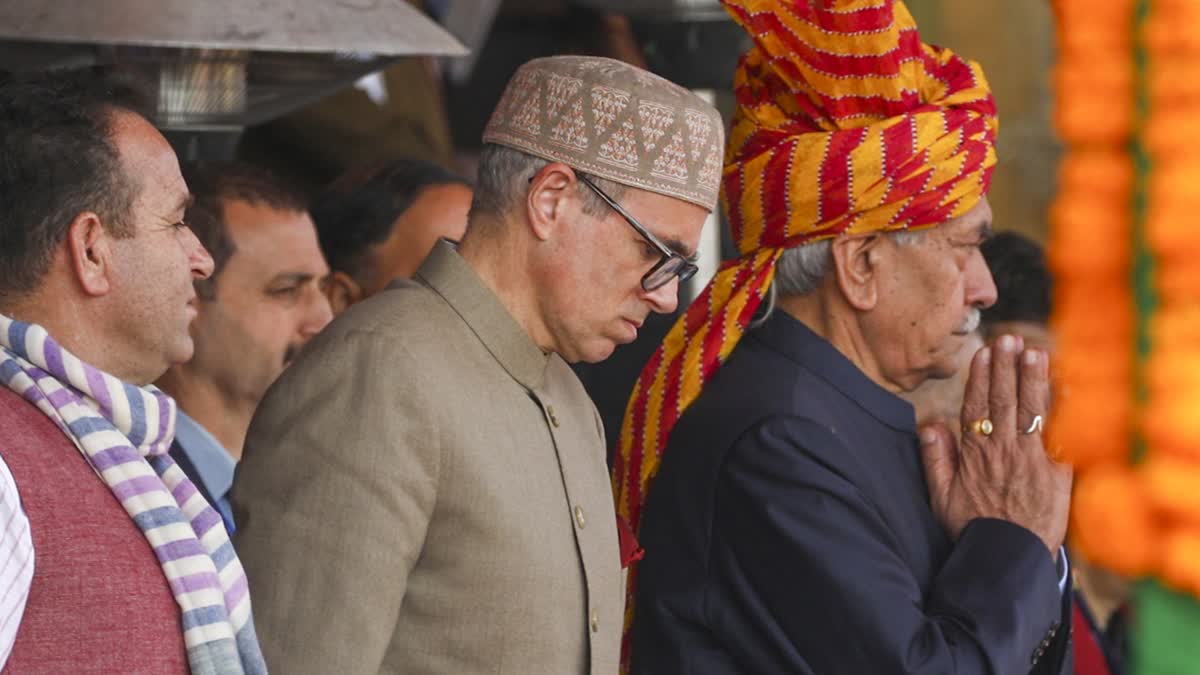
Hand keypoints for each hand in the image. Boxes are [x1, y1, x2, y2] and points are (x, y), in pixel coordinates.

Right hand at [919, 335, 1072, 556]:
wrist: (1010, 557)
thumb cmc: (973, 528)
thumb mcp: (940, 496)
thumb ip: (935, 458)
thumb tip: (929, 424)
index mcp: (975, 453)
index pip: (977, 406)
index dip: (981, 377)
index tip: (985, 353)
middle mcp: (1003, 450)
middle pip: (1005, 400)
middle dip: (1007, 367)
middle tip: (1009, 339)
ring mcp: (1032, 459)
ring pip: (1032, 411)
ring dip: (1033, 379)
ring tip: (1034, 352)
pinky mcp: (1057, 472)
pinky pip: (1060, 435)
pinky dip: (1063, 410)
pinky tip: (1065, 389)